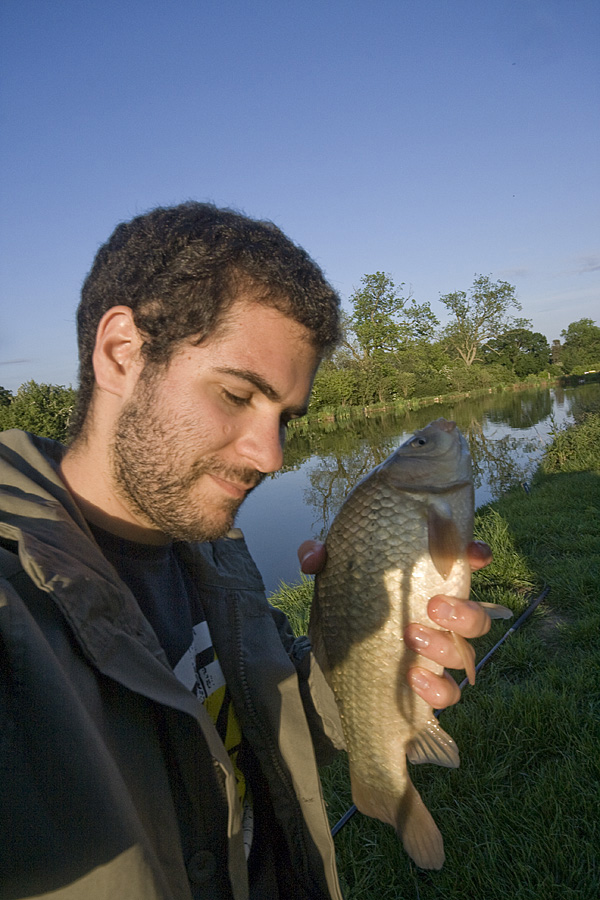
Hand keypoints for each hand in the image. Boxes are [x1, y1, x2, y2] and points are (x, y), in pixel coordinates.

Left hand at [299, 538, 492, 709]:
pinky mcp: (428, 682)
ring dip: (444, 646)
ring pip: (466, 652)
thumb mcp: (334, 574)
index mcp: (427, 579)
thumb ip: (321, 557)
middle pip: (477, 614)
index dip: (477, 555)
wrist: (336, 649)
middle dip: (464, 611)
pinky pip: (448, 691)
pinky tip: (412, 677)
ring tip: (412, 638)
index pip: (466, 562)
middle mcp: (442, 615)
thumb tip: (313, 557)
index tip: (472, 554)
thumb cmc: (348, 599)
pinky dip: (436, 687)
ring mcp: (438, 651)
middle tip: (434, 607)